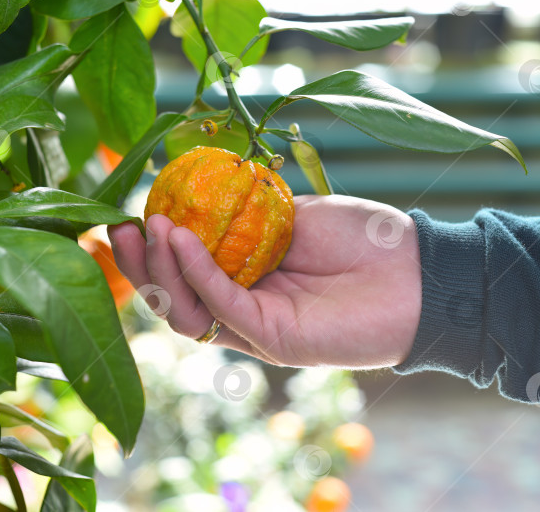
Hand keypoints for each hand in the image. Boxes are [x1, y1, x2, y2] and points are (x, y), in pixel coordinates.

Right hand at [108, 195, 421, 367]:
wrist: (420, 271)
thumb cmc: (365, 239)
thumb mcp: (292, 215)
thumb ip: (245, 217)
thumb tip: (194, 200)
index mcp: (247, 281)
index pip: (184, 273)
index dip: (152, 250)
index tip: (126, 213)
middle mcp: (245, 309)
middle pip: (176, 299)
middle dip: (141, 266)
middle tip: (119, 228)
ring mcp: (258, 328)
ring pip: (189, 312)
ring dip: (161, 271)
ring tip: (149, 228)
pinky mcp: (275, 339)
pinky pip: (223, 306)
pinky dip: (197, 272)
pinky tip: (180, 237)